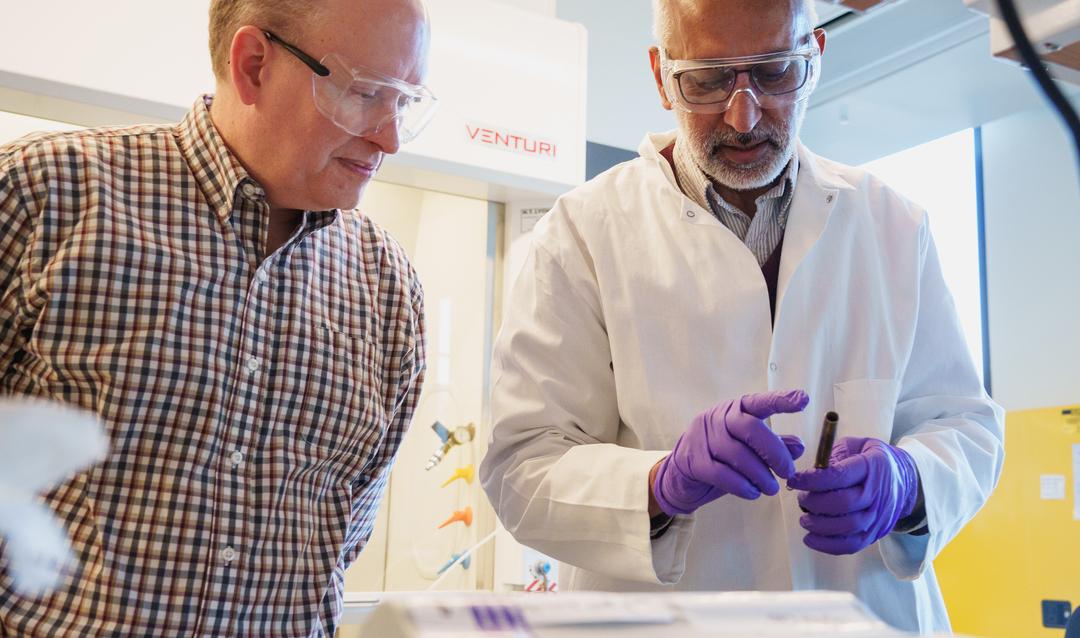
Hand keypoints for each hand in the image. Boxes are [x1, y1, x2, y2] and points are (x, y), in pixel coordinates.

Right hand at [652, 390, 808, 515]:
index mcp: (734, 410)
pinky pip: (722, 474)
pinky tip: (752, 493)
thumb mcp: (748, 450)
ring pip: (738, 454)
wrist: (679, 475)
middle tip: (788, 472)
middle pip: (749, 427)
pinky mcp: (694, 461)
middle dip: (774, 451)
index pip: (759, 402)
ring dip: (760, 475)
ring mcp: (702, 438)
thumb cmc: (720, 458)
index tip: (804, 399)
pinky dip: (742, 486)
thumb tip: (799, 446)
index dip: (781, 400)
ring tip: (771, 489)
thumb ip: (773, 445)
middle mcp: (717, 418)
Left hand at [787, 437, 919, 554]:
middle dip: (815, 503)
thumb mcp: (855, 445)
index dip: (813, 480)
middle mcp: (878, 493)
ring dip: (820, 526)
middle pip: (845, 503)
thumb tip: (809, 474)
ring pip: (849, 526)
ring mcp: (879, 515)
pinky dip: (829, 546)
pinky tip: (811, 539)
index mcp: (872, 466)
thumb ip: (833, 455)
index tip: (794, 480)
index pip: (840, 476)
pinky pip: (853, 545)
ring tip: (804, 519)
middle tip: (802, 499)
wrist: (903, 479)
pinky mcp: (876, 533)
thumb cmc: (871, 459)